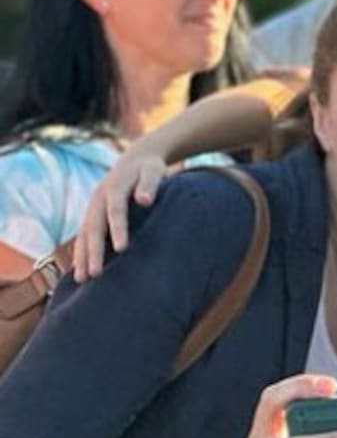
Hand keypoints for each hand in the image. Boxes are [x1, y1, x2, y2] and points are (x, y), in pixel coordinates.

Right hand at [73, 148, 172, 281]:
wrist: (136, 158)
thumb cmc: (150, 168)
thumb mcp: (154, 171)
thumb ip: (150, 185)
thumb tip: (145, 200)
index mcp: (115, 187)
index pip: (116, 211)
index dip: (118, 229)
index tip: (122, 249)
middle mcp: (98, 198)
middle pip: (94, 227)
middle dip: (93, 251)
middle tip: (94, 275)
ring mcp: (93, 207)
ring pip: (84, 234)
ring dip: (82, 256)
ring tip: (82, 280)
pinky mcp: (92, 214)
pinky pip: (84, 235)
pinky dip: (81, 252)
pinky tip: (81, 270)